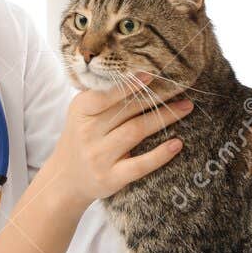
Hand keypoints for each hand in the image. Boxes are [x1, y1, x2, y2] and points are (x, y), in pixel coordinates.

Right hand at [41, 72, 190, 209]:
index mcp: (81, 111)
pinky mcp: (111, 178)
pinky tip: (177, 144)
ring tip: (185, 107)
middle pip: (127, 111)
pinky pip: (140, 165)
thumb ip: (103, 95)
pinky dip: (160, 154)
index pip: (105, 95)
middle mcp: (88, 133)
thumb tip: (140, 73)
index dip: (128, 85)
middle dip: (156, 98)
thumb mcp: (82, 113)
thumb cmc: (82, 137)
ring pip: (136, 132)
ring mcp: (99, 157)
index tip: (151, 74)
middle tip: (180, 87)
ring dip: (163, 118)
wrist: (65, 179)